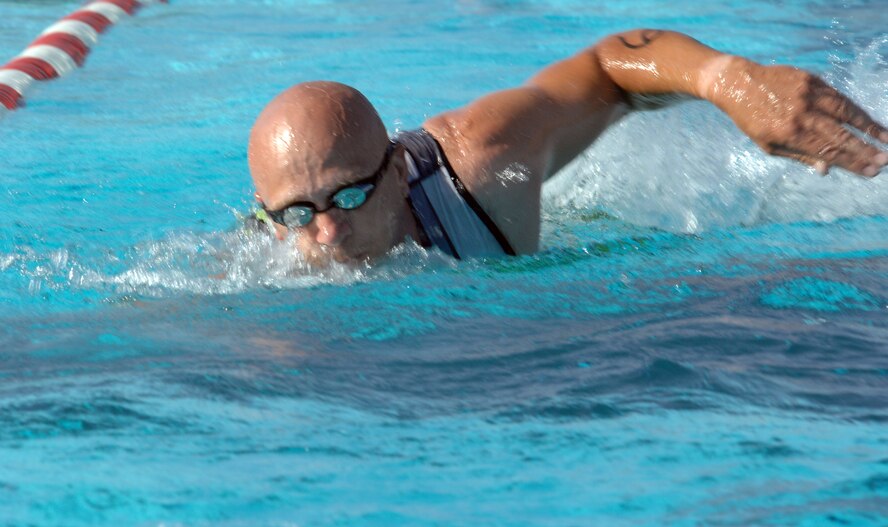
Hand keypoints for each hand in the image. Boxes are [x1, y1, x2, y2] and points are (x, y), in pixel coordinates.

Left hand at [704, 57, 887, 176]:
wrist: (738, 83)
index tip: (871, 171)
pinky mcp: (811, 80)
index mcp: (789, 133)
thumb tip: (826, 169)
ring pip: (846, 112)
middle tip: (885, 161)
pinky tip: (868, 119)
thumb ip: (799, 156)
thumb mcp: (768, 144)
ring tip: (886, 139)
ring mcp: (808, 95)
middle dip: (865, 150)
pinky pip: (838, 97)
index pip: (827, 151)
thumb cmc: (751, 119)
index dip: (851, 162)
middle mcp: (801, 114)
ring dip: (869, 127)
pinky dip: (855, 109)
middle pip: (840, 135)